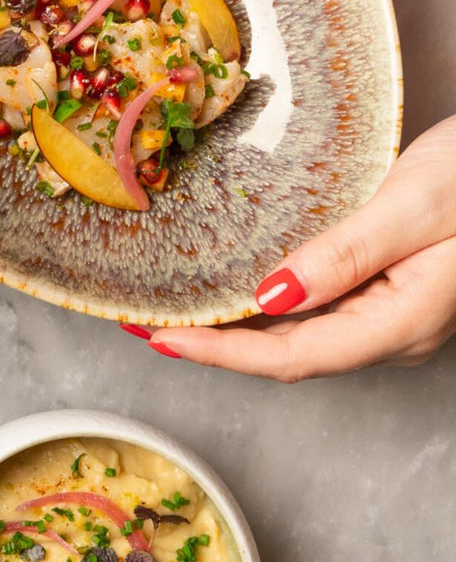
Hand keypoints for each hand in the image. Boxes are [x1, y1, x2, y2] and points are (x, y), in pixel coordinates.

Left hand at [138, 115, 455, 379]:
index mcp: (400, 320)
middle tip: (148, 321)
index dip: (220, 352)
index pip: (291, 355)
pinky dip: (269, 303)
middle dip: (216, 344)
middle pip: (290, 354)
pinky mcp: (391, 287)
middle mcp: (394, 329)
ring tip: (178, 310)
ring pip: (303, 335)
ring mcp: (394, 312)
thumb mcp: (413, 206)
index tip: (161, 337)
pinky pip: (320, 309)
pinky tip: (239, 287)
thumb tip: (270, 297)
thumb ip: (344, 255)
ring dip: (238, 327)